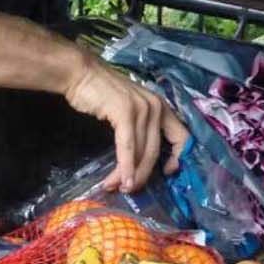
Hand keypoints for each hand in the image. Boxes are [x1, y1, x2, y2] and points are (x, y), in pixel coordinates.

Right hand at [64, 57, 189, 191]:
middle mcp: (156, 107)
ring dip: (128, 174)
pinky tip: (119, 179)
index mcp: (161, 107)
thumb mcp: (129, 109)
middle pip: (155, 151)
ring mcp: (142, 109)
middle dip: (142, 175)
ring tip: (116, 187)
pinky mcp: (125, 112)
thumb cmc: (101, 93)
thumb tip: (140, 158)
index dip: (178, 158)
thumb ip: (140, 127)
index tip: (167, 172)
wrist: (80, 74)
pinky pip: (128, 147)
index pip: (182, 136)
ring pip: (141, 152)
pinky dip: (124, 166)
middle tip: (128, 189)